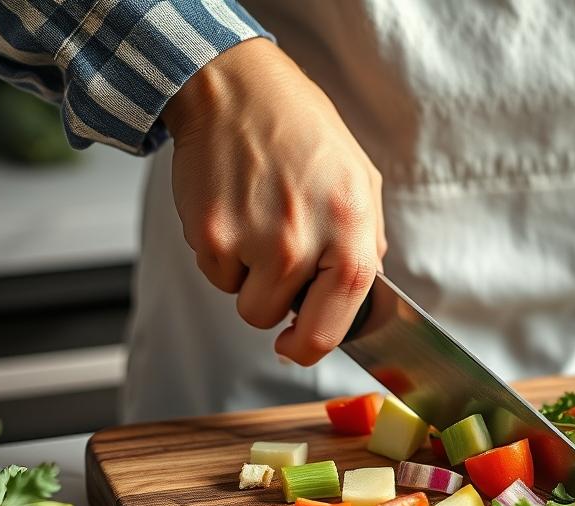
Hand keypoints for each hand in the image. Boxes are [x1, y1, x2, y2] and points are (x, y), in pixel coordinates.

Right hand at [161, 38, 384, 365]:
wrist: (237, 88)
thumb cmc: (302, 132)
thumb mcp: (360, 181)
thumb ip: (366, 244)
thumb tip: (360, 299)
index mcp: (349, 230)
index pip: (335, 323)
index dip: (312, 347)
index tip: (298, 346)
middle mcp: (300, 240)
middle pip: (275, 319)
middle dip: (274, 304)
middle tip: (276, 263)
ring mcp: (251, 239)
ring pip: (243, 301)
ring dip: (248, 278)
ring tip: (258, 225)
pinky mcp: (208, 233)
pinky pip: (216, 275)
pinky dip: (222, 254)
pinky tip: (234, 212)